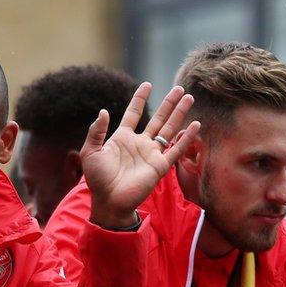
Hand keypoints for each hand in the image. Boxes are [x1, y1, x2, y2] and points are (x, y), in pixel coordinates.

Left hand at [81, 83, 198, 228]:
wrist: (108, 201)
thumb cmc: (97, 179)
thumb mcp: (90, 152)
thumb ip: (96, 131)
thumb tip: (103, 111)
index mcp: (122, 138)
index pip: (133, 113)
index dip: (140, 99)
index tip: (147, 85)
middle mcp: (139, 143)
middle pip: (158, 118)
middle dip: (168, 103)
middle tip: (179, 88)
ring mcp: (151, 154)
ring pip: (169, 129)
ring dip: (179, 114)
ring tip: (189, 98)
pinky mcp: (160, 166)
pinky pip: (176, 149)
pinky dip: (186, 138)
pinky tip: (195, 125)